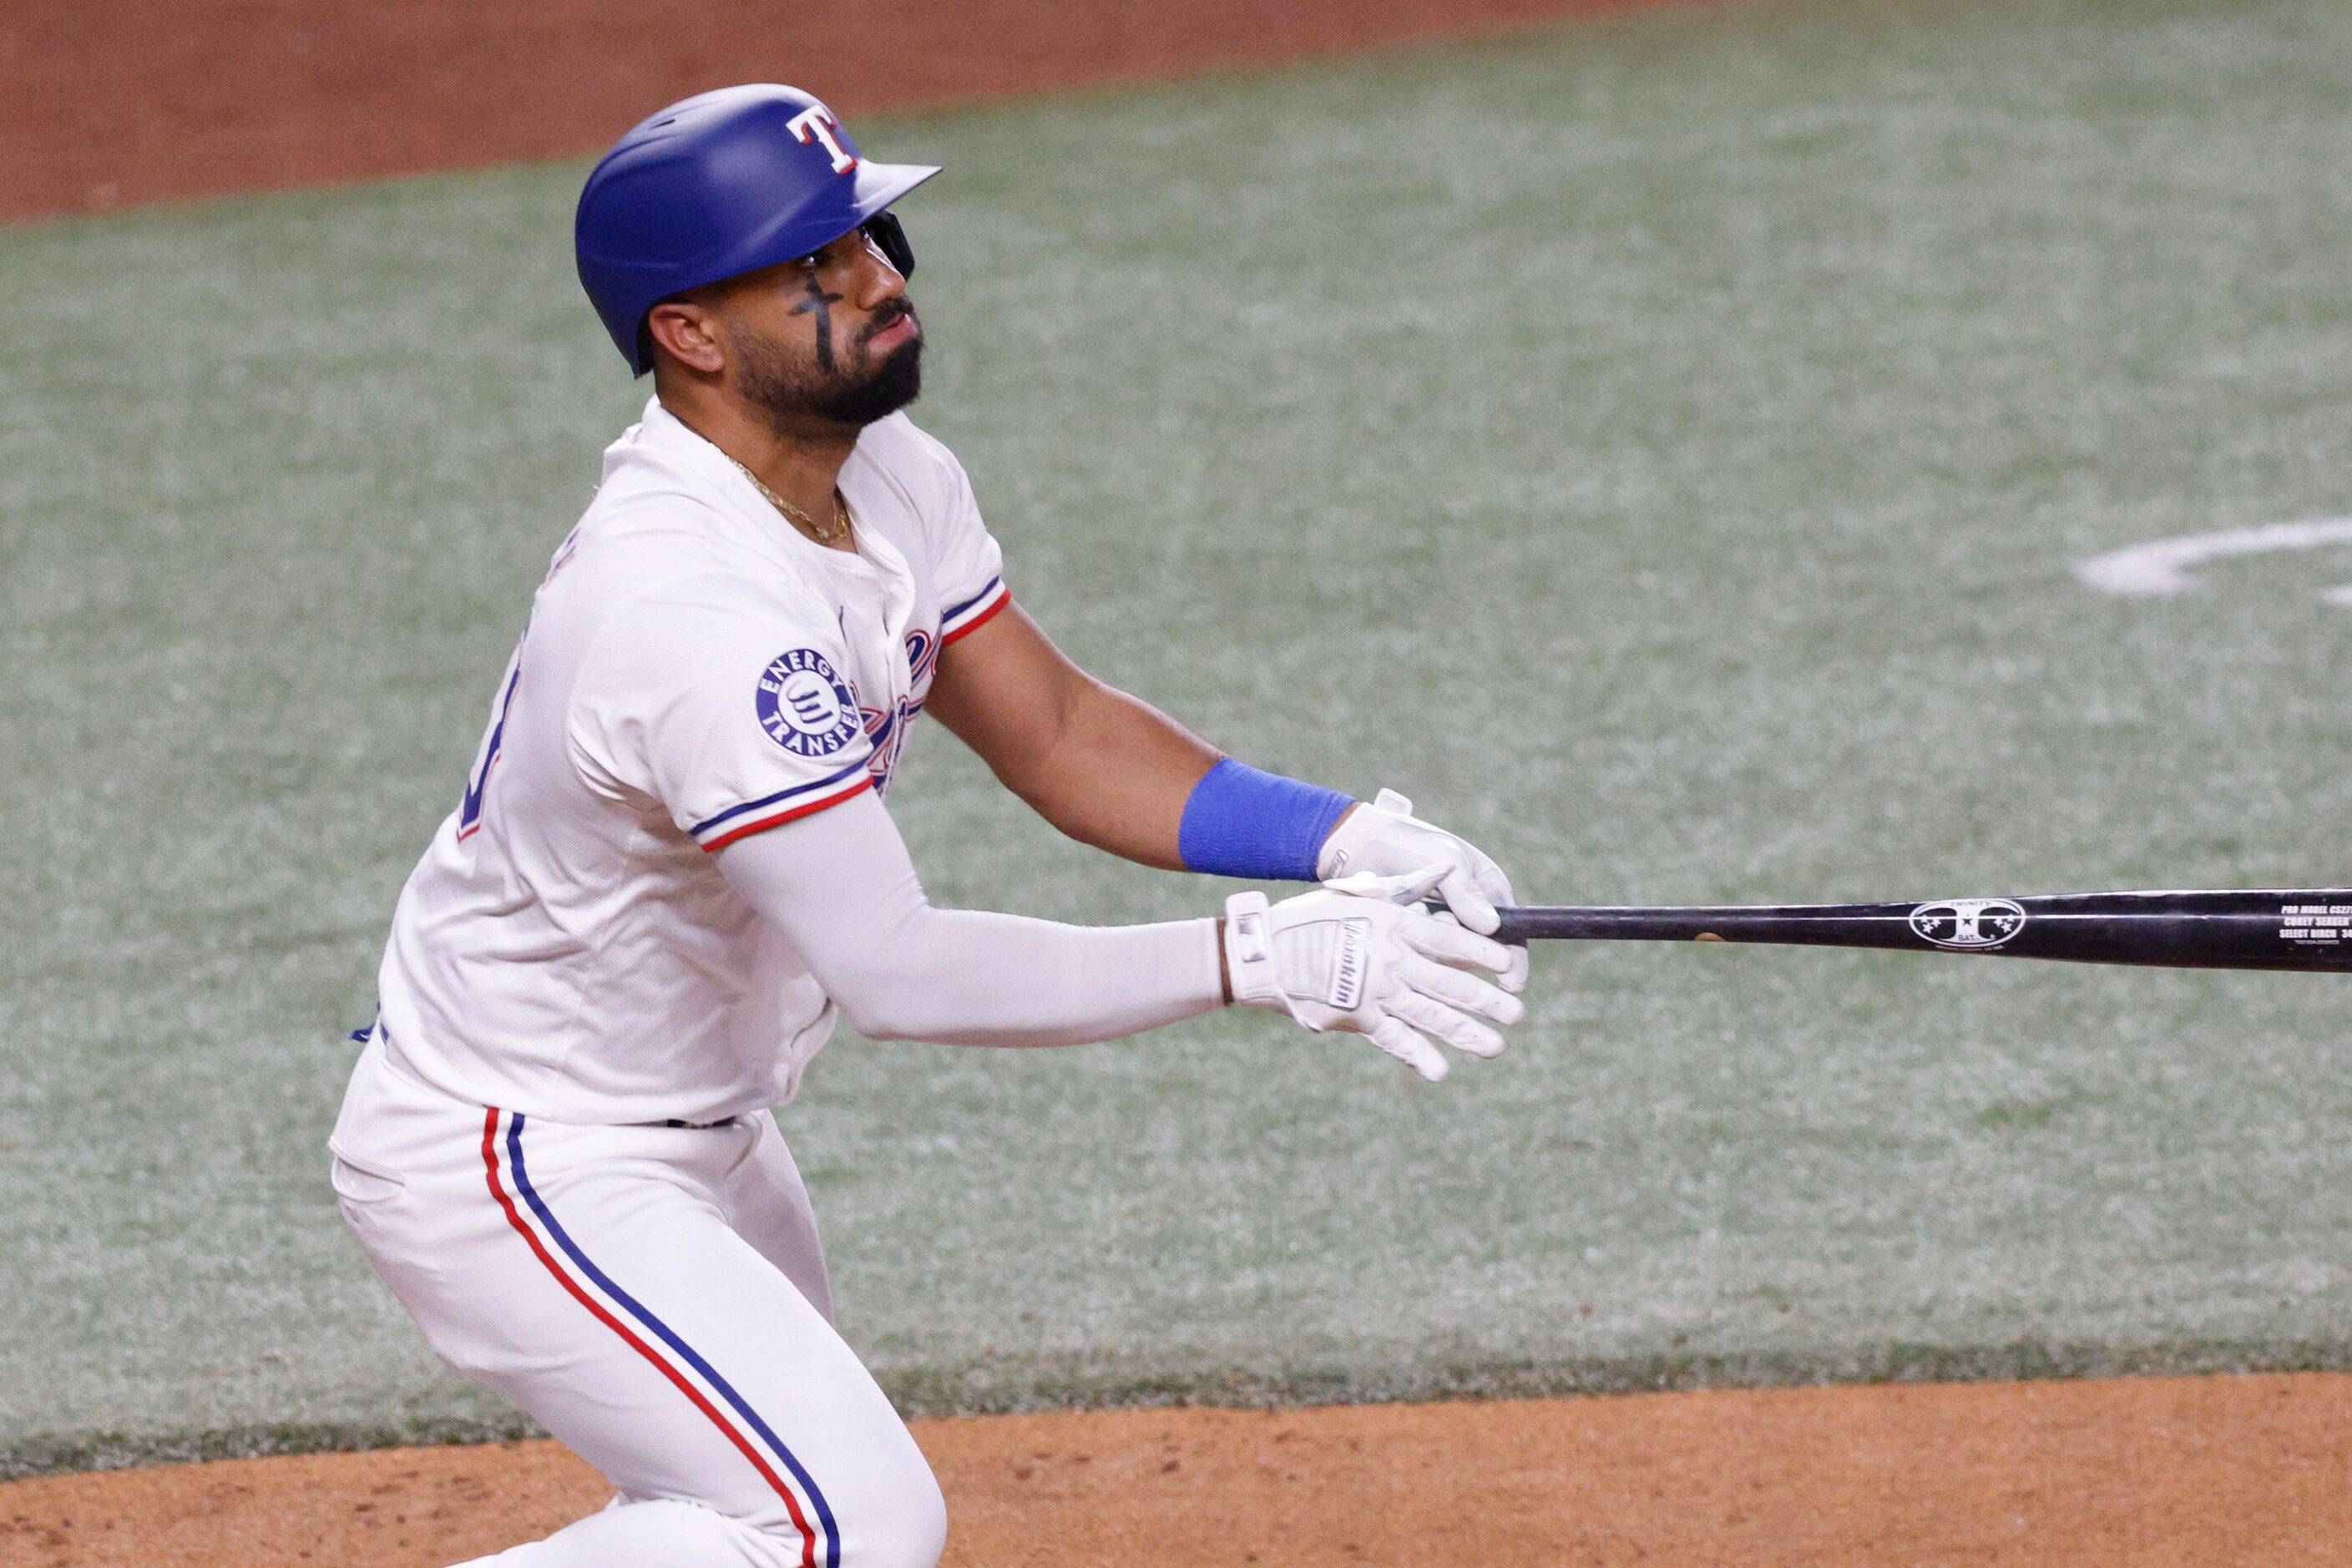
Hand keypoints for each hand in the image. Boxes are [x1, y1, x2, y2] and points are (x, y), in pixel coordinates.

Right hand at [1223, 868, 1524, 1081]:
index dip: (1480, 953)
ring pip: (1430, 1013)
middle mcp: (1389, 957)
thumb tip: (1446, 867)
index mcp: (1393, 923)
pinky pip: (1395, 1039)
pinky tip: (1440, 1070)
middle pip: (1447, 980)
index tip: (1507, 966)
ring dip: (1465, 1032)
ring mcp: (1374, 990)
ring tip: (1496, 1046)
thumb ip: (1410, 887)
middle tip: (1517, 1013)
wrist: (1268, 953)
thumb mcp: (1362, 893)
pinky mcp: (1357, 1017)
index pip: (1447, 938)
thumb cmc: (1316, 917)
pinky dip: (1418, 1056)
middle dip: (1485, 999)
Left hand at [1315, 788, 1526, 991]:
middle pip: (1478, 953)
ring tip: (1414, 908)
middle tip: (1438, 920)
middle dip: (1463, 948)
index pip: (1510, 933)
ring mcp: (1440, 930)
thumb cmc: (1410, 843)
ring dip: (1433, 943)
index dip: (1513, 961)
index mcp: (1487, 891)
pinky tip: (1399, 921)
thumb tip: (1491, 928)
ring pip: (1448, 958)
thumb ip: (1465, 891)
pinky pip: (1421, 957)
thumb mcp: (1444, 858)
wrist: (1360, 845)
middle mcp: (1467, 915)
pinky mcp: (1414, 941)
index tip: (1511, 984)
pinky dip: (1411, 944)